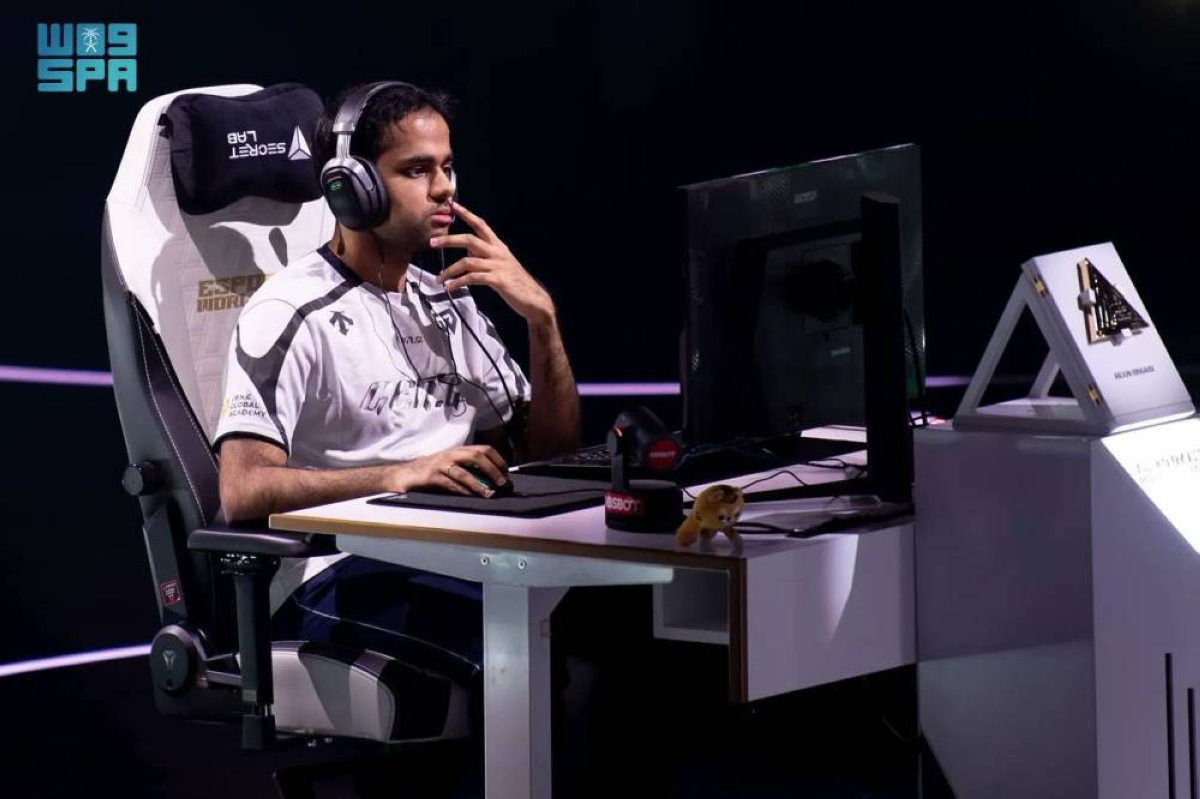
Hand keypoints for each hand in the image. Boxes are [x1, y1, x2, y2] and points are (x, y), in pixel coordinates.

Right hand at [391, 445, 508, 496]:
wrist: (403, 475)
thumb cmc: (430, 472)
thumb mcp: (451, 466)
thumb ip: (468, 470)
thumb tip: (491, 481)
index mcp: (458, 451)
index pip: (483, 449)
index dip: (498, 460)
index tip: (507, 473)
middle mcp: (451, 454)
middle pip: (477, 456)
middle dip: (492, 469)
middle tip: (502, 483)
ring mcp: (440, 464)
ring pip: (464, 472)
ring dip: (479, 484)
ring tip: (489, 494)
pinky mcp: (431, 476)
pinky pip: (450, 483)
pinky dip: (462, 491)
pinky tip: (470, 497)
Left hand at [430, 201, 555, 325]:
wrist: (533, 299)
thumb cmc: (514, 282)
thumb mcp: (500, 264)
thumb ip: (484, 256)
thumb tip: (467, 253)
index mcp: (498, 246)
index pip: (481, 225)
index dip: (466, 214)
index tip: (451, 205)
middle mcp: (497, 252)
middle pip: (470, 240)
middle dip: (449, 240)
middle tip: (432, 242)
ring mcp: (498, 265)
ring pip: (468, 261)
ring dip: (450, 270)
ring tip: (439, 279)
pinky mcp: (497, 280)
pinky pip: (473, 278)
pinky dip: (459, 282)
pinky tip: (451, 288)